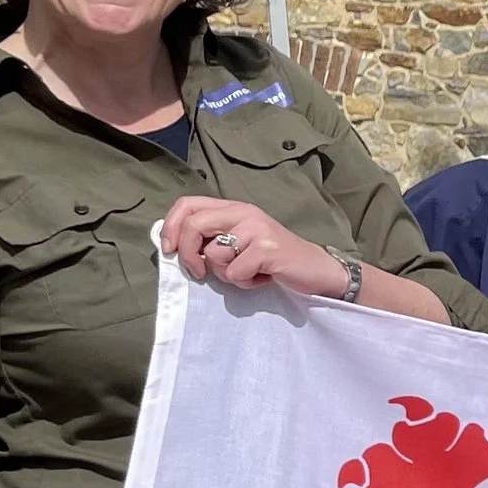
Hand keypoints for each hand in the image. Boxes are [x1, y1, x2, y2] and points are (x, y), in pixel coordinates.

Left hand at [162, 197, 353, 300]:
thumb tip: (174, 245)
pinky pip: (235, 272)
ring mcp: (257, 229)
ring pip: (214, 254)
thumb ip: (213, 237)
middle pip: (194, 225)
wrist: (316, 270)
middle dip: (188, 254)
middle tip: (197, 272)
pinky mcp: (267, 249)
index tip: (170, 251)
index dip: (170, 227)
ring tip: (247, 273)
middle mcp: (244, 212)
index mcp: (233, 208)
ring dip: (225, 274)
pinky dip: (245, 283)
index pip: (187, 204)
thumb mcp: (240, 242)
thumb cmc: (273, 261)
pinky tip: (262, 278)